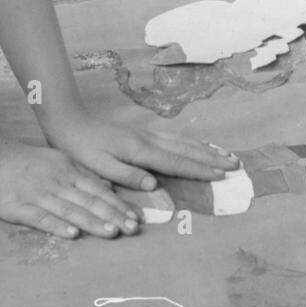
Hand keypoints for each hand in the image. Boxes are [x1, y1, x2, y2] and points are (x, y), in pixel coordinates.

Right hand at [0, 140, 142, 238]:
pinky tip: (73, 235)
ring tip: (112, 233)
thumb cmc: (26, 161)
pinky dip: (59, 227)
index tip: (136, 218)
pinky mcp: (20, 208)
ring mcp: (39, 195)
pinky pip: (42, 219)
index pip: (98, 190)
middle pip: (89, 201)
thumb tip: (110, 188)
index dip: (118, 205)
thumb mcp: (59, 160)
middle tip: (133, 229)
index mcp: (68, 171)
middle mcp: (57, 183)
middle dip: (113, 216)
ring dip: (93, 222)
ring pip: (71, 211)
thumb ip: (83, 174)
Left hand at [45, 111, 236, 191]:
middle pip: (186, 150)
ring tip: (225, 154)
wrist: (70, 122)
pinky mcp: (141, 133)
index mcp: (140, 151)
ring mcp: (146, 134)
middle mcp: (148, 140)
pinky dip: (190, 143)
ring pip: (182, 142)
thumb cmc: (82, 149)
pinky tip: (196, 147)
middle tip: (235, 164)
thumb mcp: (99, 167)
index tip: (222, 175)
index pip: (177, 162)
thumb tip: (154, 184)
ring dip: (205, 149)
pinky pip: (173, 139)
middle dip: (212, 158)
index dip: (200, 170)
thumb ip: (127, 176)